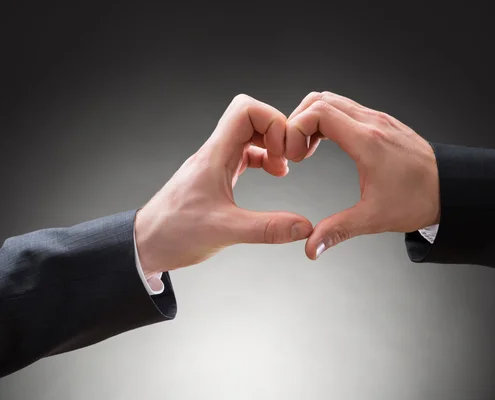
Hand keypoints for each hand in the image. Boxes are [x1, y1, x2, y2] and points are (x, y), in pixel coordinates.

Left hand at [134, 94, 313, 276]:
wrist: (145, 243)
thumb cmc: (173, 232)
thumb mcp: (225, 231)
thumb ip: (266, 228)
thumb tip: (303, 227)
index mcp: (214, 155)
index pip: (246, 110)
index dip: (273, 121)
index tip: (284, 150)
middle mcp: (215, 153)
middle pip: (251, 116)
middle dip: (276, 131)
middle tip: (288, 157)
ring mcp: (215, 162)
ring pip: (249, 135)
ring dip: (271, 145)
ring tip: (283, 169)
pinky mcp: (217, 175)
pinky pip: (245, 153)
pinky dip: (263, 159)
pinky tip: (272, 175)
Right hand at [270, 91, 439, 259]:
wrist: (451, 189)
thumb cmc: (418, 200)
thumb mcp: (373, 218)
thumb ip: (338, 230)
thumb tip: (311, 248)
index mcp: (367, 141)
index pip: (318, 112)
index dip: (295, 129)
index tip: (294, 155)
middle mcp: (372, 122)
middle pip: (319, 99)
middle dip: (298, 122)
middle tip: (295, 151)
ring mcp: (378, 119)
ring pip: (333, 100)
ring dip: (312, 119)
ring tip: (308, 149)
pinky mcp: (382, 123)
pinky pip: (347, 108)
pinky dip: (328, 120)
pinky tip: (327, 145)